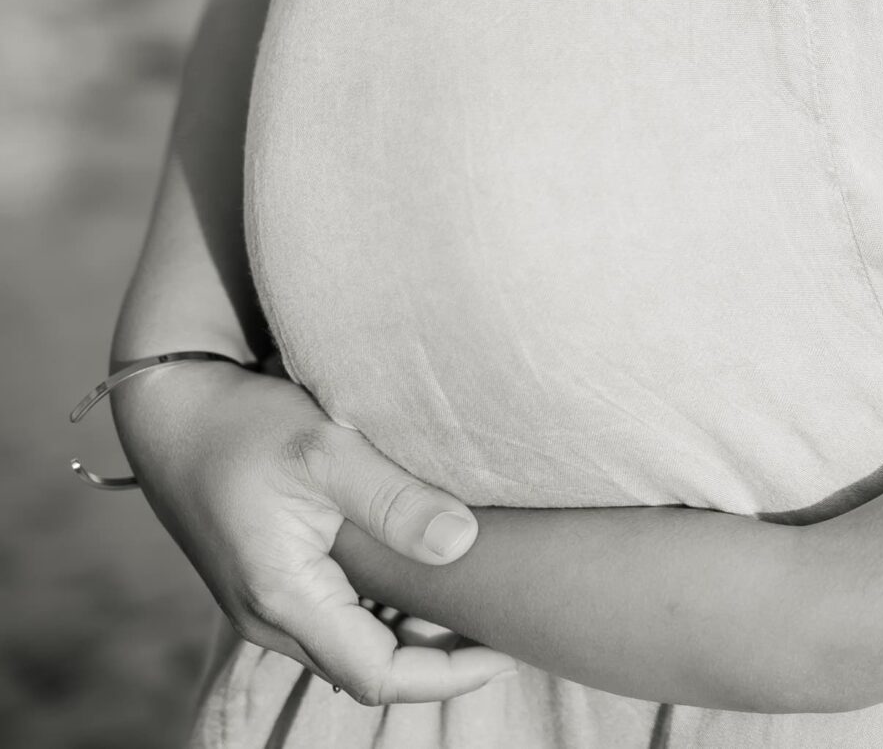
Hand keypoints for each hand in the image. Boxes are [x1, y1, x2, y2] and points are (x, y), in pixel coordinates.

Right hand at [113, 360, 513, 703]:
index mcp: (285, 597)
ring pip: (355, 648)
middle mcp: (271, 617)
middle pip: (371, 670)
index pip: (380, 675)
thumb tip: (460, 542)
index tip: (508, 645)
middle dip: (443, 660)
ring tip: (483, 602)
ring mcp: (267, 604)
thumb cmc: (242, 424)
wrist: (172, 409)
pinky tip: (430, 576)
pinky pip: (339, 618)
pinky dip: (389, 612)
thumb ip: (394, 501)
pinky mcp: (271, 581)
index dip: (450, 675)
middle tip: (509, 621)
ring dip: (416, 637)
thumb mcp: (326, 450)